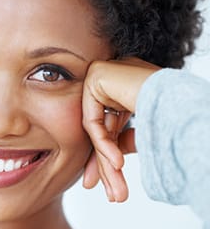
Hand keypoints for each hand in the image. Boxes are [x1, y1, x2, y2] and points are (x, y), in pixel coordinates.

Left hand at [82, 57, 159, 201]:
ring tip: (116, 193)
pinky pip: (94, 122)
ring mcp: (101, 79)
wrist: (179, 95)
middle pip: (103, 133)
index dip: (110, 159)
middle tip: (113, 195)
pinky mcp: (95, 79)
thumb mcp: (143, 133)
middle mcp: (110, 84)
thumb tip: (113, 163)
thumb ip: (123, 142)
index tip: (112, 184)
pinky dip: (104, 145)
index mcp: (123, 91)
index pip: (110, 130)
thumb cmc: (172, 112)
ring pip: (98, 131)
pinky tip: (117, 165)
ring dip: (107, 164)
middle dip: (107, 167)